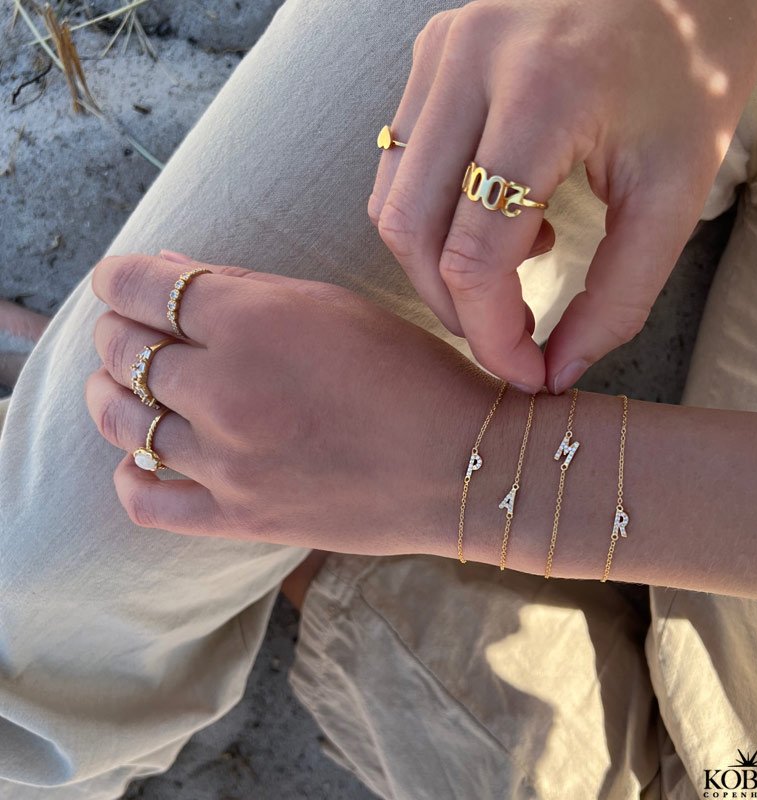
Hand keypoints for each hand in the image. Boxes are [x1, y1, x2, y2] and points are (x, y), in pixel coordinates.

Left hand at [86, 253, 491, 550]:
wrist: (461, 464)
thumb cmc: (410, 372)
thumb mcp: (334, 305)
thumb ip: (244, 286)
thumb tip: (165, 269)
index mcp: (252, 321)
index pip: (139, 286)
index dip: (118, 278)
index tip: (122, 282)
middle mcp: (227, 388)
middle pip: (123, 350)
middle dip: (117, 332)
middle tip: (134, 333)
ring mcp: (229, 461)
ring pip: (122, 422)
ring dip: (110, 396)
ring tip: (124, 389)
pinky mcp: (241, 517)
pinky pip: (147, 503)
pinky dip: (130, 477)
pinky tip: (141, 462)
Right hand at [369, 0, 756, 392]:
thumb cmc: (689, 75)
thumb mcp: (675, 192)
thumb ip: (619, 295)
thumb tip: (556, 371)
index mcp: (544, 92)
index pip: (474, 252)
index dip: (491, 335)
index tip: (525, 372)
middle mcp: (470, 63)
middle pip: (411, 232)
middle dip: (455, 308)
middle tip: (510, 332)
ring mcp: (440, 53)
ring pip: (391, 203)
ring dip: (438, 265)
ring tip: (513, 262)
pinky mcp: (430, 56)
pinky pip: (399, 166)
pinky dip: (434, 217)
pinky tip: (498, 214)